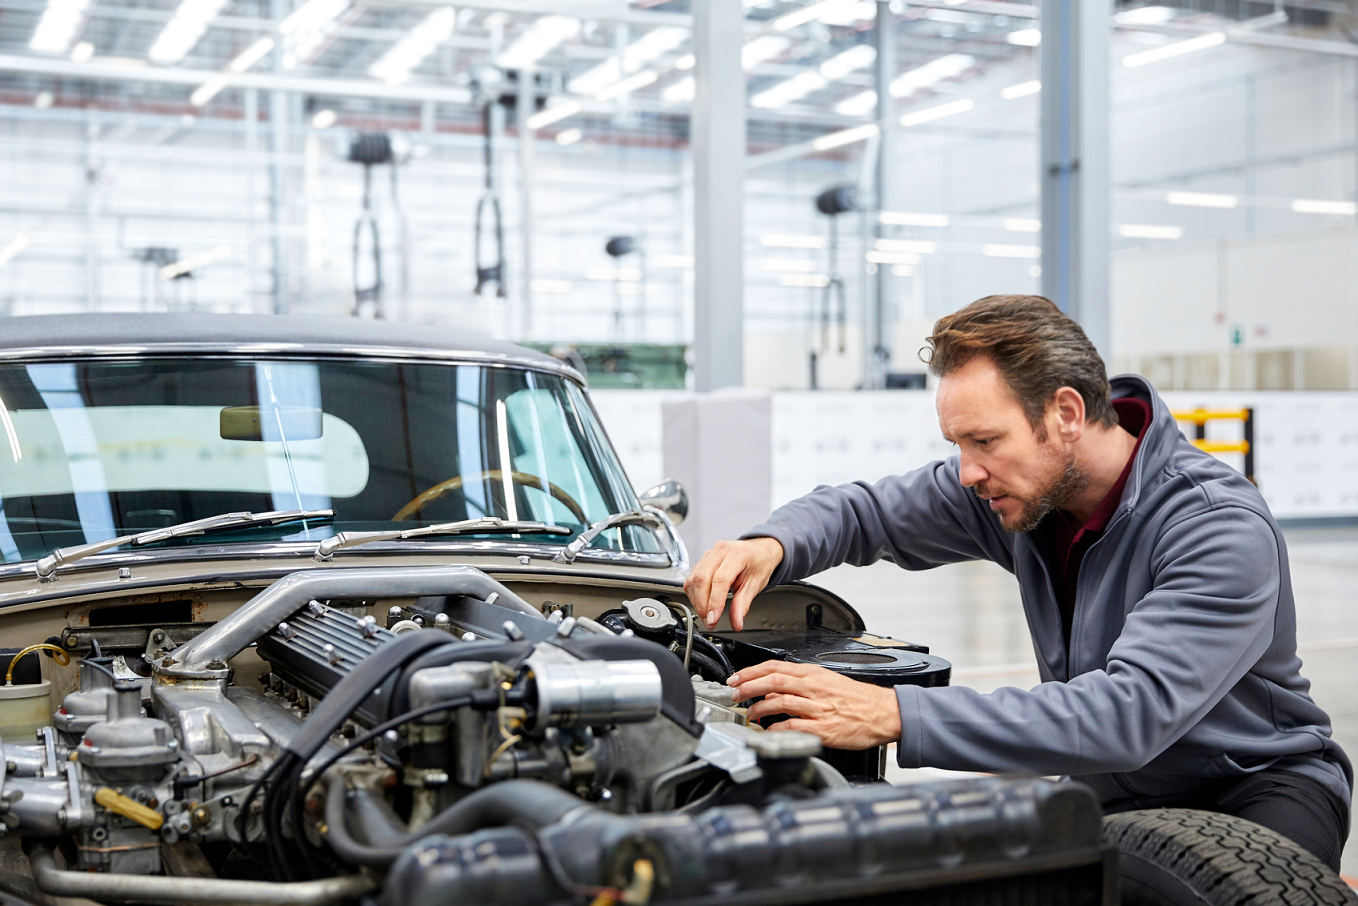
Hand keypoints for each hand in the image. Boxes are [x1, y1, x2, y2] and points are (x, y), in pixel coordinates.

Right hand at [683, 537, 783, 630]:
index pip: (720, 580)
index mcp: (737, 555)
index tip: (713, 619)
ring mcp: (709, 554)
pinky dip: (694, 594)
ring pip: (693, 580)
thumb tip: (736, 622)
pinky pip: (691, 578)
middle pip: (701, 579)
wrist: (758, 551)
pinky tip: (703, 603)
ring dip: (696, 601)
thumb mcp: (755, 585)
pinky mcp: (702, 560)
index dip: (714, 602)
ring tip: (707, 616)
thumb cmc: (758, 564)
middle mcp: (720, 551)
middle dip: (702, 605)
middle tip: (709, 621)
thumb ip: (743, 605)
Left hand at [729, 660, 900, 749]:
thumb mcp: (827, 682)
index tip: (735, 678)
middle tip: (734, 693)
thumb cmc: (856, 699)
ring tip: (749, 713)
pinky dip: (777, 728)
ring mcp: (818, 708)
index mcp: (813, 674)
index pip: (775, 666)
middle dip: (748, 686)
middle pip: (773, 680)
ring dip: (759, 707)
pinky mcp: (824, 728)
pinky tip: (768, 730)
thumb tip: (773, 688)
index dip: (751, 672)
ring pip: (780, 701)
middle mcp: (814, 688)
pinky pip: (794, 726)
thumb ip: (800, 684)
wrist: (882, 713)